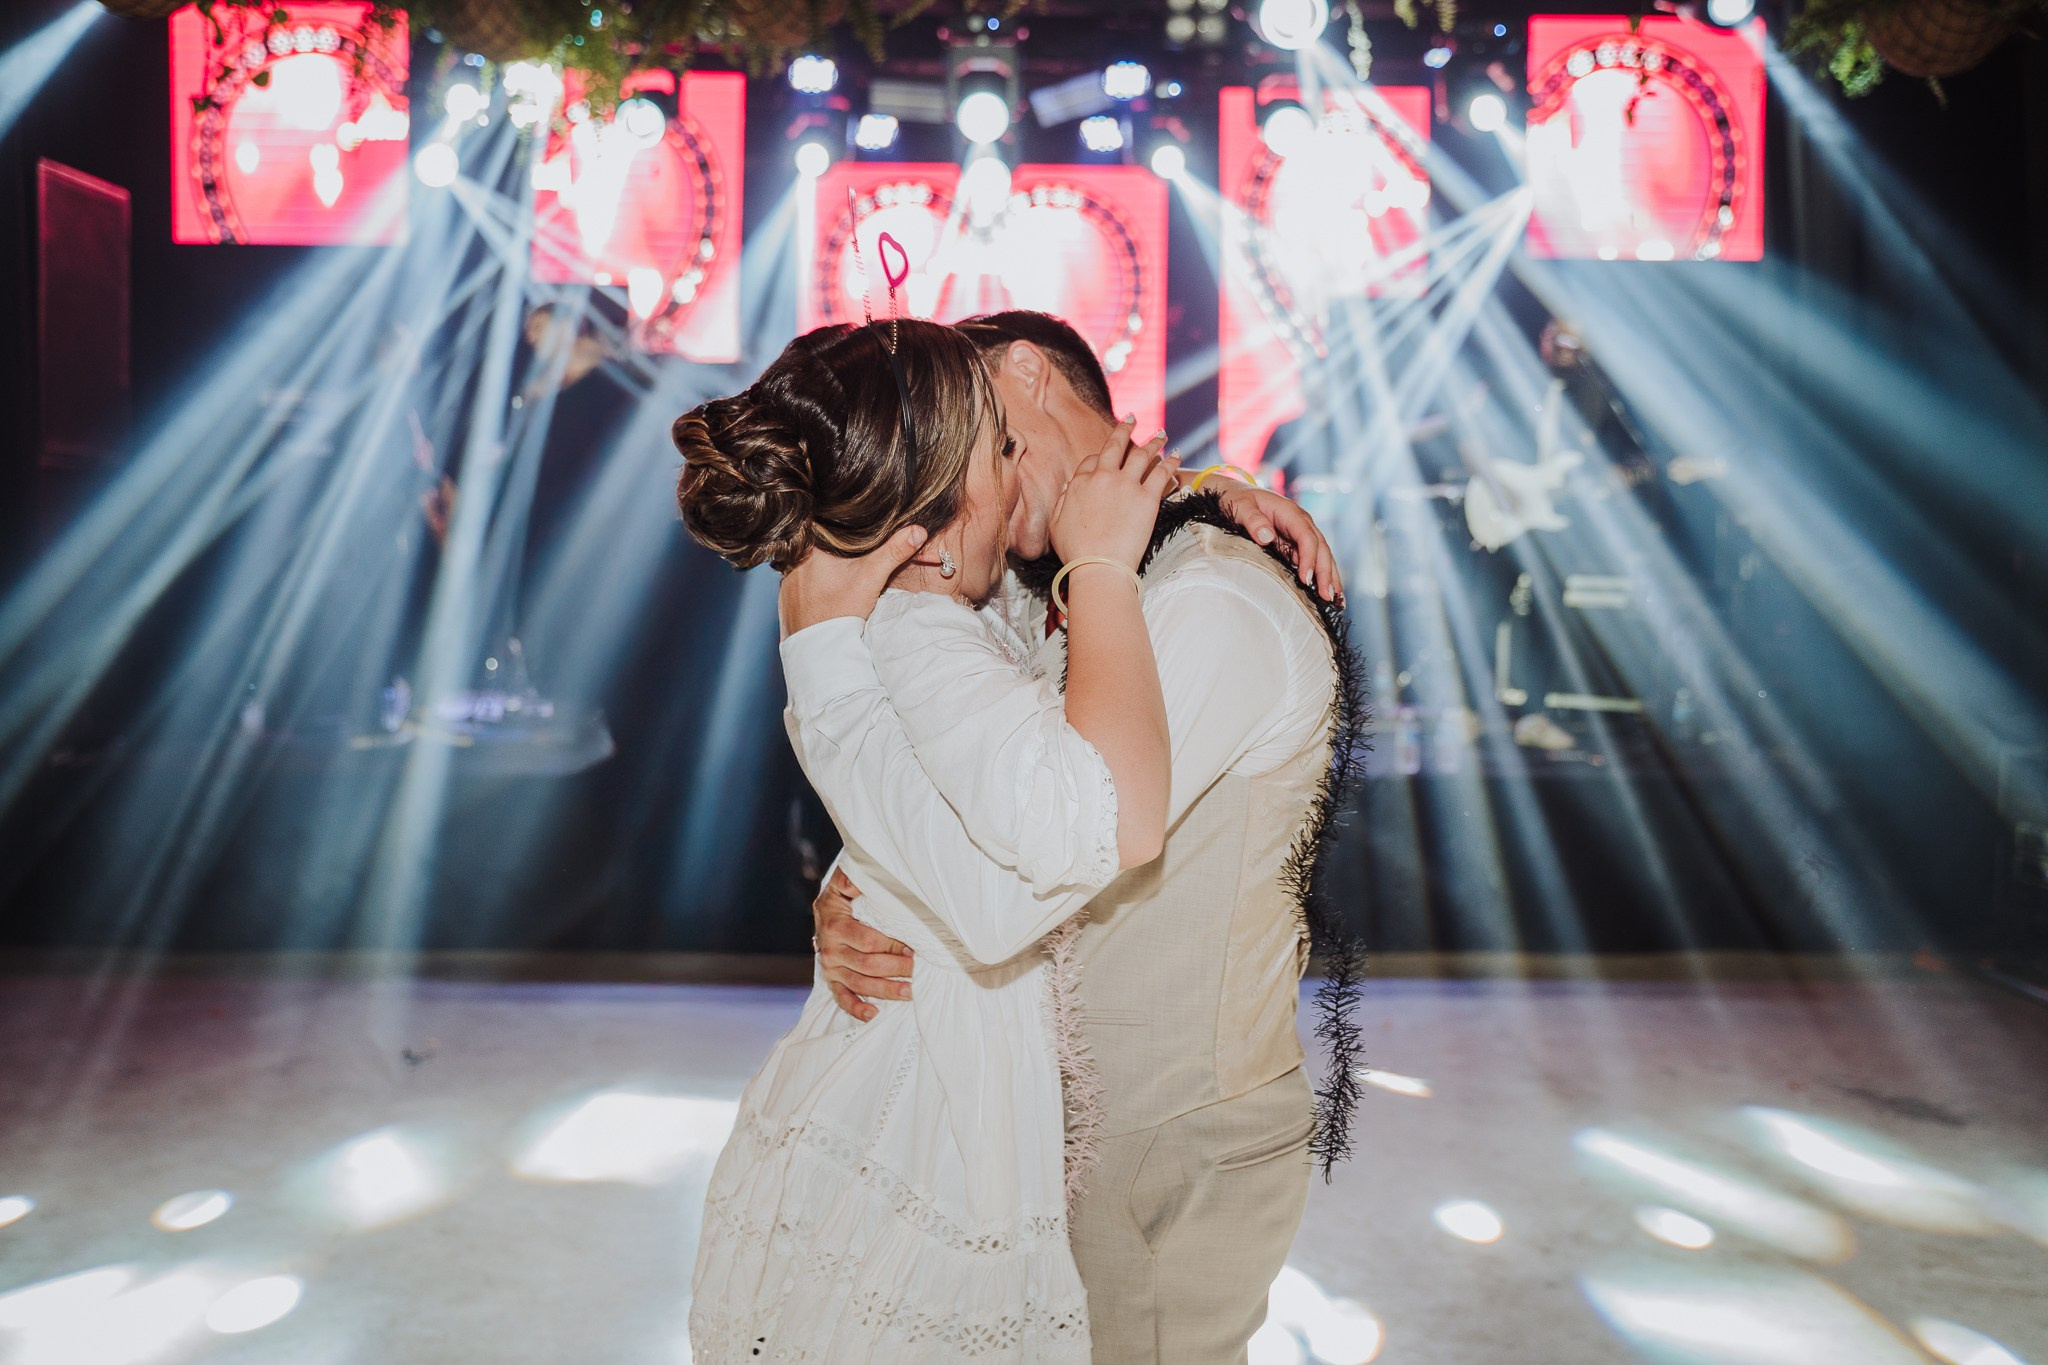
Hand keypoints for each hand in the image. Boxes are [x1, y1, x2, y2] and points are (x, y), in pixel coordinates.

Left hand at [778, 522, 927, 638]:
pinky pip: (798, 584)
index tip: (849, 531)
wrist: (820, 650)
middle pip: (813, 545)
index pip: (820, 524)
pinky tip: (823, 593)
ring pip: (805, 564)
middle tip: (847, 556)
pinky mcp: (784, 599)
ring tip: (835, 576)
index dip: (837, 525)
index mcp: (808, 548)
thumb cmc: (841, 612)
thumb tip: (917, 531)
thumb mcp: (871, 578)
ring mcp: (786, 582)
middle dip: (830, 548)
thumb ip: (893, 552)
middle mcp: (791, 562)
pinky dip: (810, 585)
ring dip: (818, 567)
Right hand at [813, 867, 912, 1021]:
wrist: (825, 911)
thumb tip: (859, 878)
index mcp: (835, 925)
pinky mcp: (832, 979)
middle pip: (867, 965)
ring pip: (860, 984)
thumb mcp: (843, 882)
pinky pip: (842, 998)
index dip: (891, 947)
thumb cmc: (842, 895)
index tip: (912, 949)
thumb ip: (851, 879)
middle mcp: (830, 949)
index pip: (867, 941)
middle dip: (895, 968)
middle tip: (917, 969)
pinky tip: (874, 1014)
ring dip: (886, 990)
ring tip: (909, 992)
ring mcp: (830, 967)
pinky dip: (857, 1009)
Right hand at [1048, 417, 1175, 570]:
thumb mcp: (1055, 524)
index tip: (1108, 456)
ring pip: (1142, 454)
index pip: (1092, 460)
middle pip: (1116, 446)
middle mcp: (1103, 477)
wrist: (1098, 564)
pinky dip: (1171, 461)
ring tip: (1162, 433)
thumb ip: (1061, 502)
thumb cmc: (1075, 551)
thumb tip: (1068, 489)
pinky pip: (1162, 473)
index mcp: (1080, 482)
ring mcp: (1127, 485)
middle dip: (1124, 429)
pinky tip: (1177, 454)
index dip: (1101, 456)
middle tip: (1132, 419)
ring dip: (1153, 441)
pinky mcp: (1148, 498)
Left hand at [1215, 485, 1343, 602]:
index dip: (1309, 558)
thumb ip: (1253, 521)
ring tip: (1337, 601)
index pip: (1306, 536)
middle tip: (1328, 597)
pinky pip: (1314, 559)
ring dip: (1330, 576)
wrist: (1234, 494)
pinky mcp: (1297, 542)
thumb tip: (1267, 536)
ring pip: (1322, 554)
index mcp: (1290, 512)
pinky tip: (1328, 592)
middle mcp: (1301, 522)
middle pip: (1321, 547)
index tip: (1306, 579)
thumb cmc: (1236, 500)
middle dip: (1326, 572)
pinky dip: (1322, 575)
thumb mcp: (1240, 507)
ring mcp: (1301, 532)